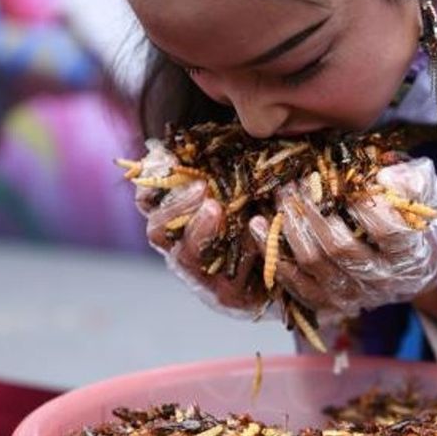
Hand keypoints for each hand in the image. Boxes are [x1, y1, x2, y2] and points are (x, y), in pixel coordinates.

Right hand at [137, 142, 267, 312]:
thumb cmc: (258, 222)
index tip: (166, 159)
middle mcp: (180, 249)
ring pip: (186, 256)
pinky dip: (243, 251)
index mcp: (177, 222)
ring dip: (200, 231)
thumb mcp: (239, 192)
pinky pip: (229, 275)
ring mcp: (201, 277)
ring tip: (216, 210)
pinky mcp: (227, 296)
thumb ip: (219, 169)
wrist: (288, 273)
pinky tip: (256, 231)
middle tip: (200, 187)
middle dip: (176, 206)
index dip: (150, 182)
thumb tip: (194, 139)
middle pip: (157, 230)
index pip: (148, 201)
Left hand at [249, 157, 436, 318]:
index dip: (367, 206)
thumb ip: (415, 181)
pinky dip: (273, 255)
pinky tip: (257, 226)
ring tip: (279, 196)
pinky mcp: (329, 303)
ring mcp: (354, 296)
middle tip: (296, 182)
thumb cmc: (421, 222)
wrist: (419, 268)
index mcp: (413, 255)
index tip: (348, 178)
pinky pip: (295, 284)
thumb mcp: (432, 196)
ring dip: (291, 228)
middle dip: (314, 212)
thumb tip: (385, 176)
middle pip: (342, 249)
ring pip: (314, 265)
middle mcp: (383, 282)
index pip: (390, 234)